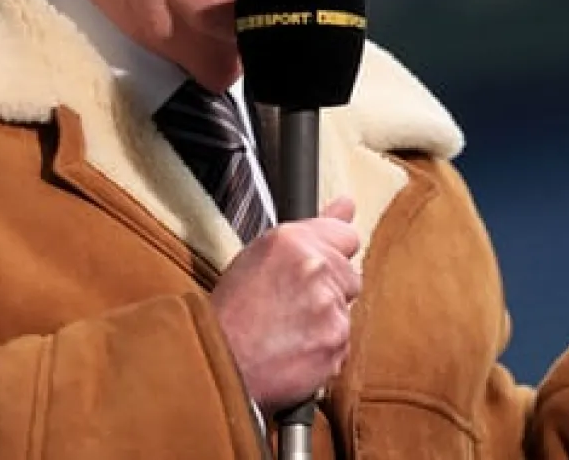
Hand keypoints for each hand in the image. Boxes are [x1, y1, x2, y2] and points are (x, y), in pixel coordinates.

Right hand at [212, 196, 360, 415]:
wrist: (218, 363)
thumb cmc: (230, 312)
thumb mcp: (260, 256)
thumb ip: (313, 229)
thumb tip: (346, 205)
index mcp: (292, 240)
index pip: (346, 236)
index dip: (332, 254)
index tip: (319, 268)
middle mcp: (315, 268)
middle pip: (350, 276)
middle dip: (330, 290)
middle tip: (292, 305)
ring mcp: (329, 308)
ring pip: (346, 310)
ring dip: (326, 320)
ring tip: (288, 329)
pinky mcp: (336, 344)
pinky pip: (343, 343)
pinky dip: (324, 348)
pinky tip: (295, 349)